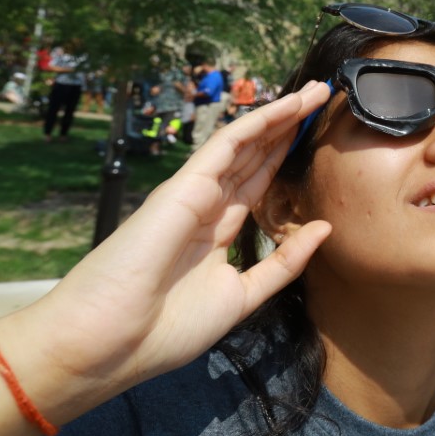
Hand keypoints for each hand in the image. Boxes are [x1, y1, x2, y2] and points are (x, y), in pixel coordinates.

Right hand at [2, 81, 333, 418]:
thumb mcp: (242, 296)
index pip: (257, 183)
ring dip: (281, 115)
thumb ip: (283, 263)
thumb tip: (324, 229)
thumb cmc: (166, 329)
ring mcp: (195, 193)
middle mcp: (206, 206)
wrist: (110, 344)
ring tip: (316, 91)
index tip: (316, 136)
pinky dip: (259, 122)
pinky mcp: (185, 185)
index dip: (285, 157)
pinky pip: (227, 145)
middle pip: (255, 156)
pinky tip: (288, 106)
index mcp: (215, 232)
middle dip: (289, 128)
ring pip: (245, 143)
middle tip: (322, 97)